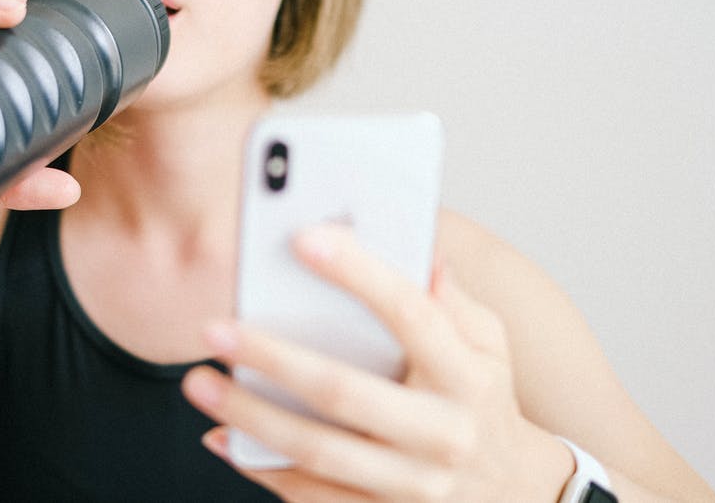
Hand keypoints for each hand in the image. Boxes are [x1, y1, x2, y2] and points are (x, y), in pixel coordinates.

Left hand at [182, 224, 572, 501]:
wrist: (514, 493)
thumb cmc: (485, 401)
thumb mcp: (491, 346)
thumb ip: (453, 301)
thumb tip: (421, 250)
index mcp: (468, 378)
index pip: (411, 314)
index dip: (358, 273)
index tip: (305, 237)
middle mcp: (442, 435)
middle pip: (345, 393)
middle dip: (274, 358)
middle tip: (217, 329)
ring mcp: (412, 487)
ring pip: (317, 451)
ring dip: (249, 417)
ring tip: (200, 384)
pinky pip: (310, 496)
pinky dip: (258, 467)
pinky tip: (221, 435)